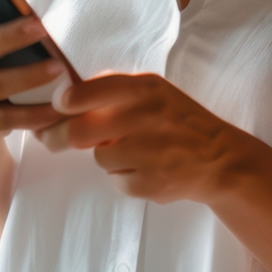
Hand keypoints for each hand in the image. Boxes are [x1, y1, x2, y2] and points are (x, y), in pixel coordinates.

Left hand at [56, 74, 259, 202]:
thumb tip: (64, 97)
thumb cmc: (178, 121)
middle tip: (50, 139)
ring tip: (135, 152)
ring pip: (100, 158)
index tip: (57, 107)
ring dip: (109, 157)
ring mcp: (150, 152)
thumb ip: (114, 89)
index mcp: (146, 89)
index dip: (65, 102)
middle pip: (79, 131)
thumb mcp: (155, 91)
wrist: (221, 159)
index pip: (88, 92)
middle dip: (59, 137)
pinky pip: (117, 181)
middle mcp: (146, 117)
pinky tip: (147, 169)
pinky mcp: (152, 182)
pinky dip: (125, 178)